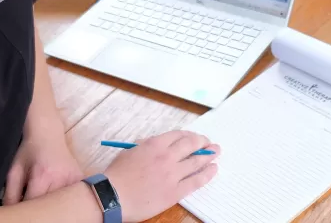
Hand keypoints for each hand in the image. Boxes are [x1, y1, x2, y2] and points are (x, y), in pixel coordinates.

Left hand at [3, 127, 82, 204]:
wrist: (48, 132)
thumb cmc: (29, 151)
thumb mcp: (14, 170)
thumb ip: (11, 195)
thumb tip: (10, 214)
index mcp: (43, 175)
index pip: (34, 205)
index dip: (27, 211)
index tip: (22, 211)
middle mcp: (62, 178)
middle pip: (50, 207)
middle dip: (40, 210)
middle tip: (33, 208)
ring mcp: (75, 179)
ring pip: (62, 203)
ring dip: (53, 206)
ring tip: (44, 200)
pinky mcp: (82, 179)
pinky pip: (72, 197)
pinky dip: (64, 200)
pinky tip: (57, 197)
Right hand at [104, 131, 219, 222]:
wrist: (114, 196)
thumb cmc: (117, 174)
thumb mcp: (129, 151)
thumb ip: (145, 146)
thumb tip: (156, 145)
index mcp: (154, 144)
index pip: (178, 135)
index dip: (189, 135)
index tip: (194, 137)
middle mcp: (166, 156)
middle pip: (191, 145)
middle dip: (202, 142)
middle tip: (209, 143)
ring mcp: (172, 174)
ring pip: (196, 162)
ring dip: (209, 156)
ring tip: (216, 152)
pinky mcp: (175, 192)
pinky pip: (196, 181)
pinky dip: (207, 174)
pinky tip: (213, 169)